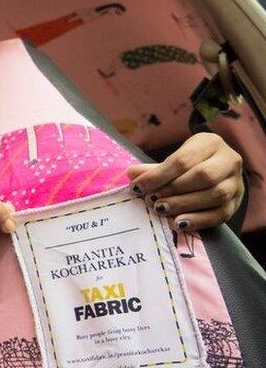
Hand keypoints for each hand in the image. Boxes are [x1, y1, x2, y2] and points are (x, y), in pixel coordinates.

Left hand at [126, 132, 242, 230]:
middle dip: (174, 190)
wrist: (219, 173)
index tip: (137, 188)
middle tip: (152, 201)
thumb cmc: (191, 164)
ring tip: (162, 210)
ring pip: (215, 195)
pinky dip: (198, 220)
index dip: (158, 176)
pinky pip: (220, 214)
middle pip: (204, 176)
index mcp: (210, 143)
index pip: (183, 160)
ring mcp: (235, 183)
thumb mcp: (175, 160)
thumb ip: (154, 169)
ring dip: (185, 205)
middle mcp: (229, 161)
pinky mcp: (236, 203)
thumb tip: (131, 174)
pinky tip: (178, 223)